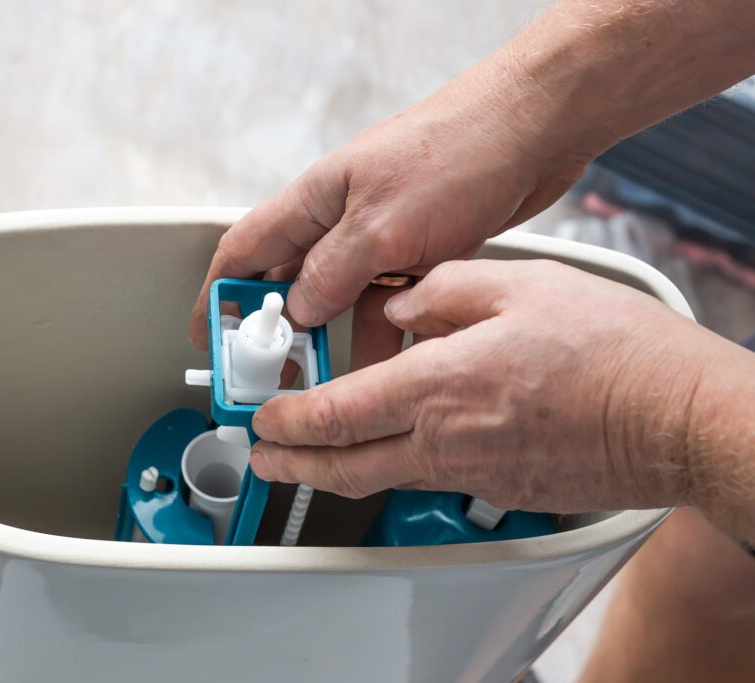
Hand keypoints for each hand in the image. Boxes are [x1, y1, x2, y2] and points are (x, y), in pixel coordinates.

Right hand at [188, 56, 600, 370]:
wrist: (536, 128)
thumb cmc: (459, 149)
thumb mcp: (382, 225)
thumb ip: (331, 274)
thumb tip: (297, 313)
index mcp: (315, 201)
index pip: (244, 252)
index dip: (217, 296)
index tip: (207, 339)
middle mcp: (341, 219)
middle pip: (289, 283)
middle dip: (276, 332)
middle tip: (271, 375)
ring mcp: (381, 235)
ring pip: (341, 300)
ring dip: (334, 341)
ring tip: (330, 384)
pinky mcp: (420, 249)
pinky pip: (388, 303)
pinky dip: (386, 334)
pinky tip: (392, 363)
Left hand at [249, 259, 713, 513]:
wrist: (677, 418)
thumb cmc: (612, 351)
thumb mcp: (518, 285)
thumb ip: (444, 289)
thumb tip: (404, 299)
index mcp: (439, 384)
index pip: (336, 411)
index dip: (288, 419)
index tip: (262, 416)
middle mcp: (446, 439)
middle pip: (344, 464)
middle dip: (292, 462)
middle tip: (263, 457)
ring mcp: (474, 473)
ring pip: (382, 478)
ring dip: (334, 471)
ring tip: (309, 463)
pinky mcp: (502, 489)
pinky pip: (432, 479)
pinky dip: (397, 467)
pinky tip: (398, 450)